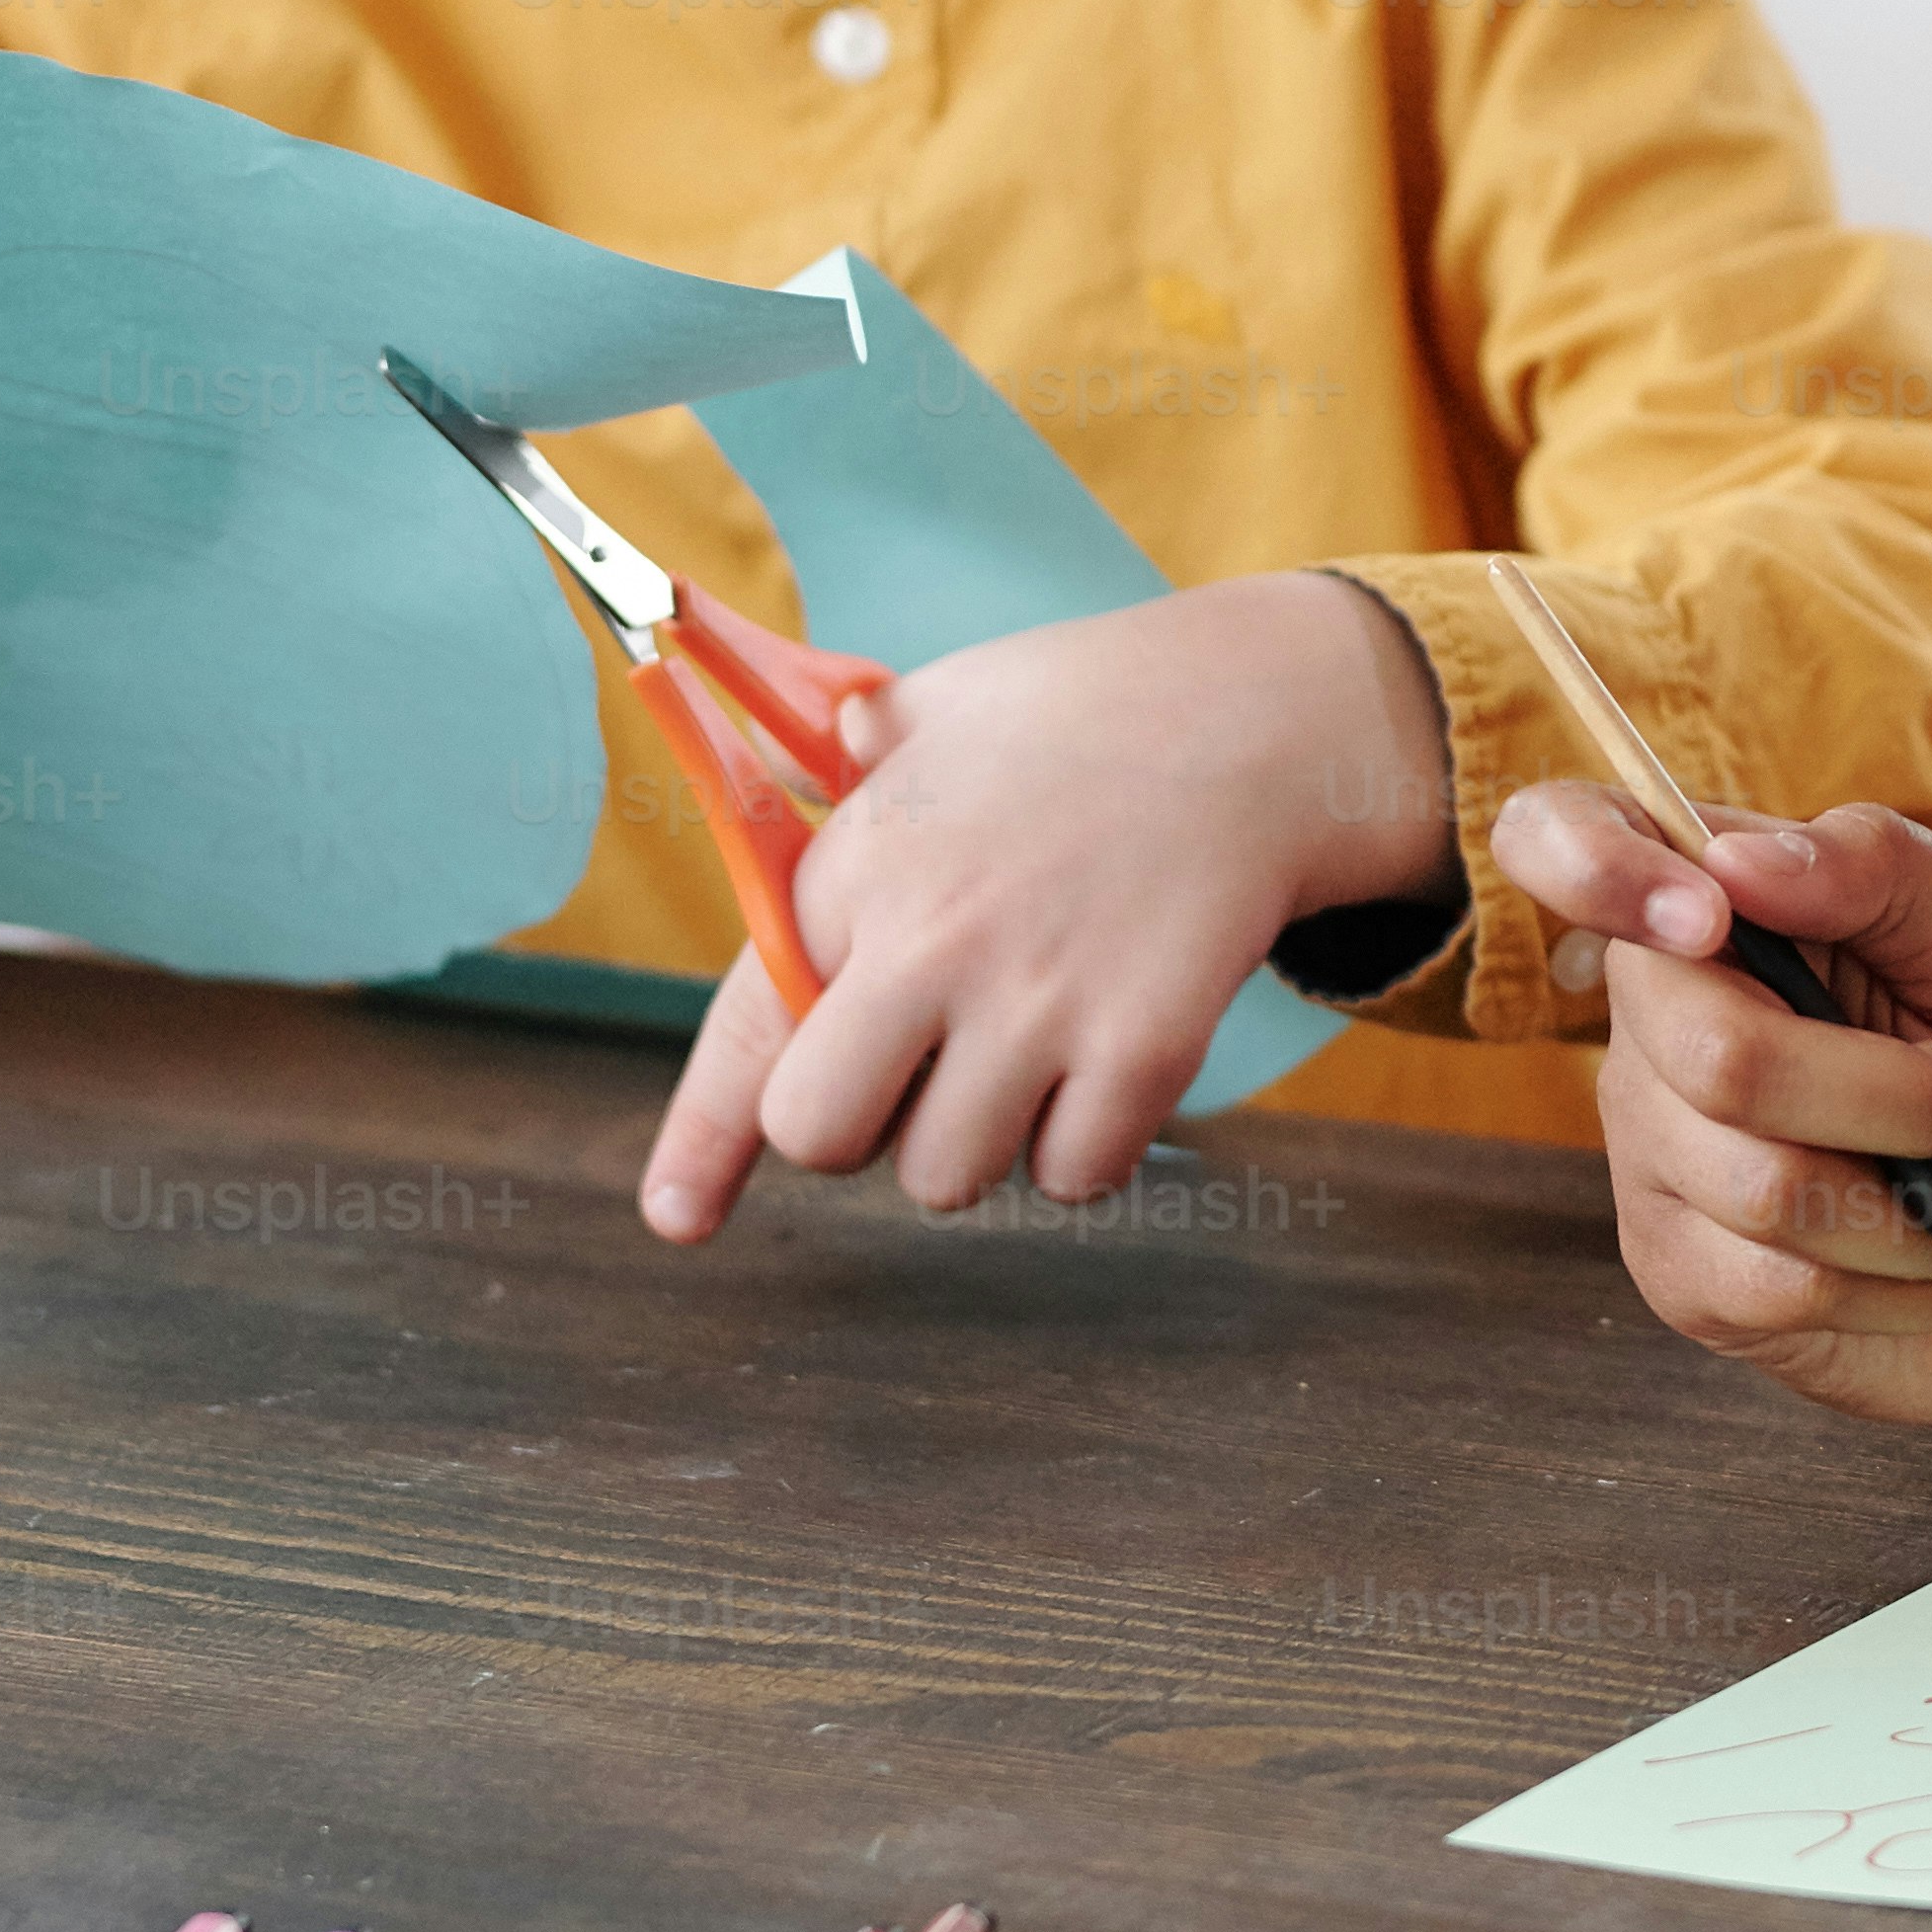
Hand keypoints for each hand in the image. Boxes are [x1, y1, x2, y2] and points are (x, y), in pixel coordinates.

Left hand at [638, 571, 1449, 1237]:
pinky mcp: (1144, 1047)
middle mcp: (931, 945)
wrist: (1252, 716)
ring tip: (1027, 1044)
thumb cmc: (1074, 714)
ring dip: (980, 1140)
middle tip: (917, 1069)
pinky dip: (1085, 1148)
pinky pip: (1075, 1176)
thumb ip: (833, 783)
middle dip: (858, 1126)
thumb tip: (761, 794)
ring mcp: (1039, 1003)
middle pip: (822, 1136)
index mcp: (859, 867)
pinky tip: (1102, 1062)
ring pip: (948, 1177)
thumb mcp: (924, 715)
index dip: (699, 1144)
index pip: (747, 1032)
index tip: (679, 1217)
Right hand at [1493, 777, 1931, 1430]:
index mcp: (1713, 902)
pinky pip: (1773, 1289)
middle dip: (1902, 1096)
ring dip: (1921, 1208)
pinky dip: (1897, 1283)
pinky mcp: (1682, 1273)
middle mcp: (1654, 1021)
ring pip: (1762, 1188)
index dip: (1595, 867)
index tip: (1712, 916)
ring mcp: (1653, 1153)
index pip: (1563, 838)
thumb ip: (1878, 870)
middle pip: (1722, 1058)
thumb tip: (1736, 861)